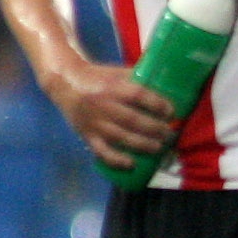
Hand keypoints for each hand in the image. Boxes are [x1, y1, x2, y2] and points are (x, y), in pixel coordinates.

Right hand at [49, 56, 179, 172]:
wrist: (65, 83)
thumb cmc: (98, 78)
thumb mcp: (116, 72)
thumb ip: (137, 79)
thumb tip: (166, 85)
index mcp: (113, 87)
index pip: (139, 96)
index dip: (157, 104)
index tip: (172, 112)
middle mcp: (103, 105)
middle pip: (133, 120)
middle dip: (156, 129)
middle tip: (170, 134)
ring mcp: (94, 122)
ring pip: (121, 137)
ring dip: (143, 145)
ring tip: (159, 148)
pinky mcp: (87, 135)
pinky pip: (102, 151)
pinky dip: (117, 160)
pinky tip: (132, 164)